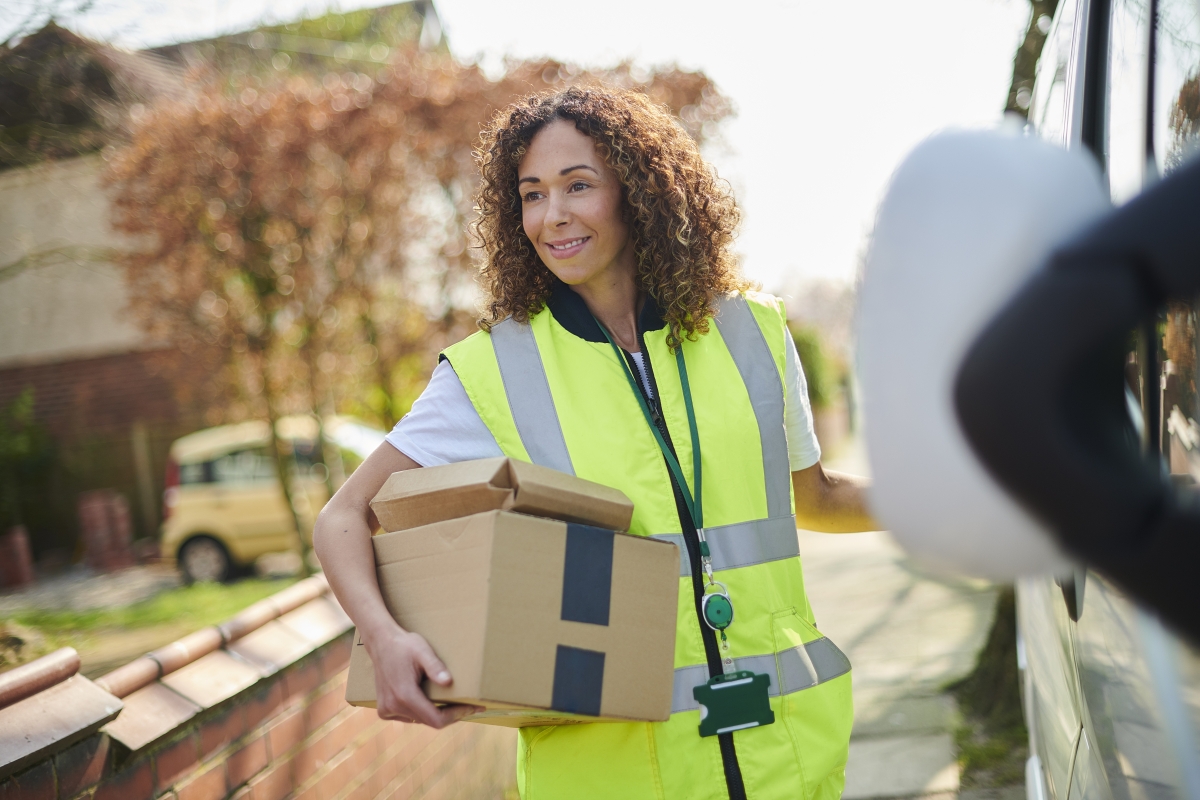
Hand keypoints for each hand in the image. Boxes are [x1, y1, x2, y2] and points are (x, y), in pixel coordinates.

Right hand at [364, 626, 483, 727]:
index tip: (473, 708)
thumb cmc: (404, 645)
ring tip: (455, 704)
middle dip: (451, 715)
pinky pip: (409, 717)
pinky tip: (432, 702)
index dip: (457, 715)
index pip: (436, 719)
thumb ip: (435, 667)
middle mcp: (394, 706)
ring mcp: (387, 710)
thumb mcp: (422, 651)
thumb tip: (448, 682)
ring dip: (436, 714)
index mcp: (405, 695)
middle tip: (471, 706)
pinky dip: (422, 712)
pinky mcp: (384, 710)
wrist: (381, 643)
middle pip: (430, 722)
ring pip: (419, 720)